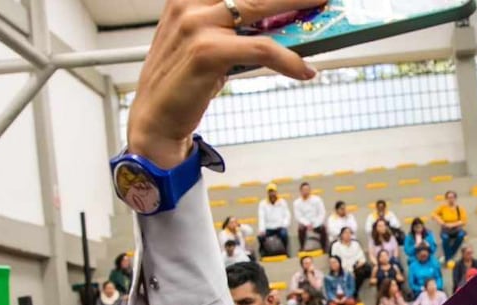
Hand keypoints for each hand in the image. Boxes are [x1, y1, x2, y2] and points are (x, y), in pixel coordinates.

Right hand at [127, 0, 319, 167]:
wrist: (155, 120)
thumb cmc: (185, 81)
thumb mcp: (206, 42)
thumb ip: (234, 26)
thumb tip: (282, 23)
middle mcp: (189, 3)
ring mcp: (196, 24)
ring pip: (259, 5)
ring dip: (297, 3)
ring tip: (322, 6)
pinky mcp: (206, 51)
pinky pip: (261, 49)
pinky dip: (288, 60)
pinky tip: (305, 70)